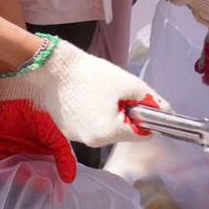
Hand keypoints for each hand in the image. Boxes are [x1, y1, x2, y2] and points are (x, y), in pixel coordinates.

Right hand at [0, 37, 162, 150]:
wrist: (45, 67)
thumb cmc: (86, 74)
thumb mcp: (127, 82)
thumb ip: (150, 99)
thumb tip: (164, 110)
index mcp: (108, 133)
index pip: (143, 133)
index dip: (144, 114)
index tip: (135, 98)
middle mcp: (92, 141)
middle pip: (122, 132)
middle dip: (124, 114)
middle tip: (115, 92)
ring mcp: (75, 137)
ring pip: (103, 128)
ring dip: (106, 113)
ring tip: (94, 91)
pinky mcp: (63, 130)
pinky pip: (86, 125)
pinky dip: (89, 113)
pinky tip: (81, 96)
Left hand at [0, 98, 76, 182]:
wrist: (15, 98)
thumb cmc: (38, 113)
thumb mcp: (57, 137)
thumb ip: (65, 157)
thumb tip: (69, 178)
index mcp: (47, 153)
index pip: (51, 173)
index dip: (53, 185)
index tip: (55, 196)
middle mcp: (31, 155)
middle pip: (33, 176)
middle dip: (34, 183)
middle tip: (37, 187)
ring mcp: (15, 153)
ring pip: (16, 173)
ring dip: (18, 178)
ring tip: (22, 180)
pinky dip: (1, 171)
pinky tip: (6, 174)